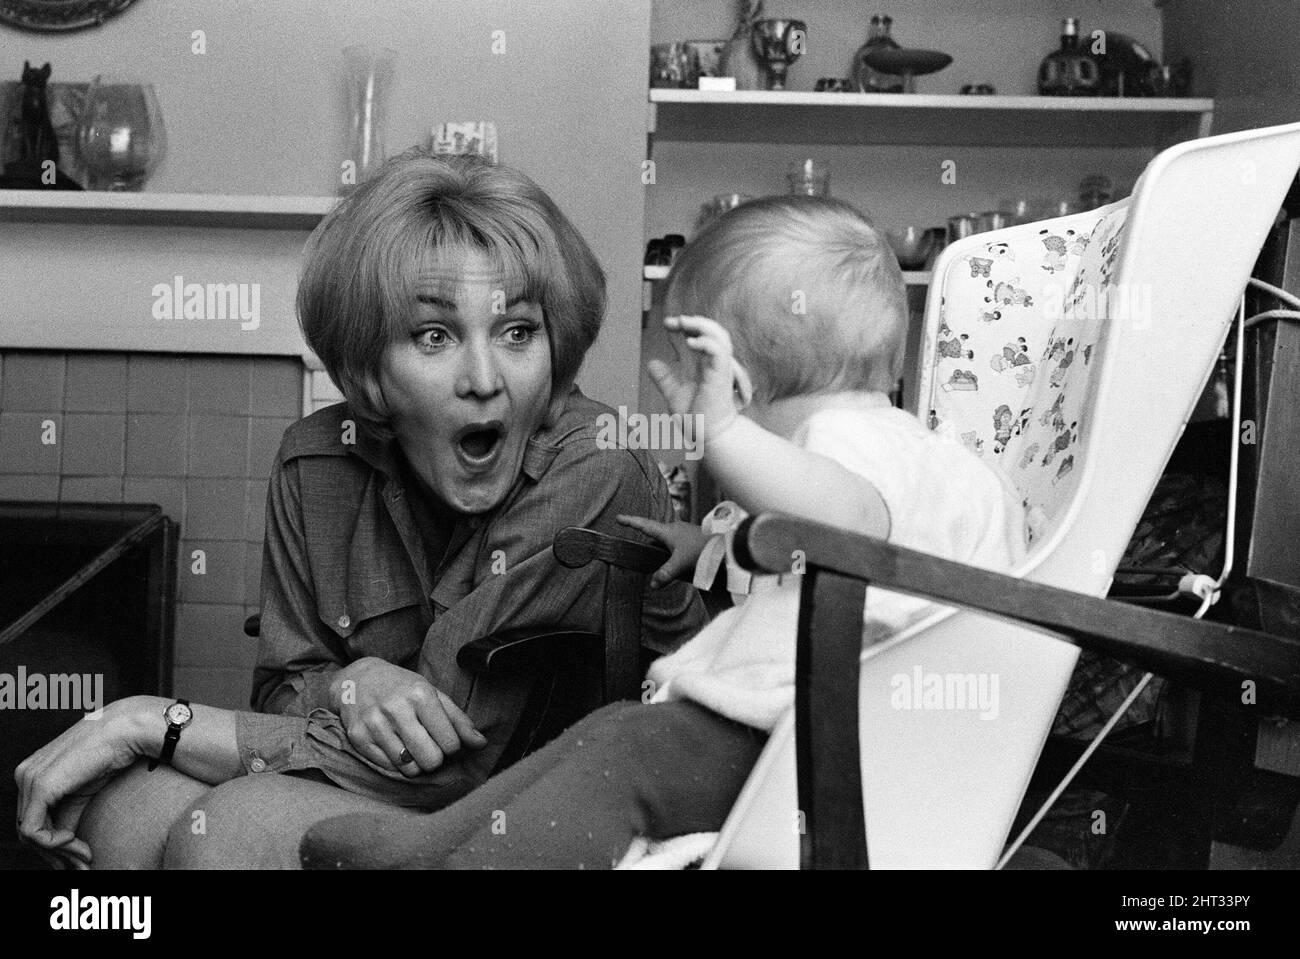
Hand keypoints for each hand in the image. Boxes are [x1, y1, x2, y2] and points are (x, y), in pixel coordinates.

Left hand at [15, 698, 148, 868]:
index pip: (31, 819)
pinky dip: (55, 845)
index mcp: (33, 772)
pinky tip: (77, 844)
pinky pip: (34, 831)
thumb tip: (64, 845)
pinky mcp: (40, 786)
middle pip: (28, 830)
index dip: (53, 844)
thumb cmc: (112, 753)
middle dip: (56, 853)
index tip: (82, 856)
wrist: (128, 729)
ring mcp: (30, 779)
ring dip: (59, 852)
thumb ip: (67, 815)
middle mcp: (25, 774)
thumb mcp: (84, 790)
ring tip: (86, 857)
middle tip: (83, 866)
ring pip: (29, 834)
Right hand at [330, 658, 486, 777]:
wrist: (357, 679)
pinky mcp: (358, 737)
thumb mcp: (433, 694)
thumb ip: (458, 720)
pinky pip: (388, 767)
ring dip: (415, 762)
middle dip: (435, 758)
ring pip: (409, 768)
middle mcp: (396, 708)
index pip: (450, 743)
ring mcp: (374, 724)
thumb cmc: (402, 687)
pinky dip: (396, 762)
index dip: (453, 747)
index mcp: (420, 694)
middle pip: (431, 760)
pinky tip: (394, 745)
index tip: (446, 739)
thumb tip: (481, 744)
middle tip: (430, 747)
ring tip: (412, 746)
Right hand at [617, 515, 709, 587]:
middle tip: (636, 546)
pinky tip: (673, 564)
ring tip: (653, 560)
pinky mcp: (691, 541)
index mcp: (668, 531)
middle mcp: (675, 530)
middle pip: (654, 534)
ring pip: (666, 542)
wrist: (727, 546)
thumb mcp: (681, 563)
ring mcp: (684, 535)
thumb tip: (653, 584)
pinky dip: (670, 554)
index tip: (618, 518)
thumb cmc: (703, 549)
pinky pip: (675, 547)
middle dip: (645, 540)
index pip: (644, 525)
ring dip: (659, 550)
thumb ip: (666, 574)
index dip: (630, 522)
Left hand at [648, 315, 740, 438]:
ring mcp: (722, 369)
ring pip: (720, 336)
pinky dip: (706, 343)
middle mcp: (717, 365)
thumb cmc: (697, 420)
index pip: (702, 336)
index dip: (687, 326)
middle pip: (713, 331)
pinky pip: (719, 352)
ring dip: (702, 325)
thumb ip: (665, 378)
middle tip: (672, 320)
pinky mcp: (722, 376)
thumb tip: (652, 363)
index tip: (668, 324)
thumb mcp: (674, 394)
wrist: (707, 438)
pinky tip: (690, 342)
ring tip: (683, 322)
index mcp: (708, 366)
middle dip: (694, 321)